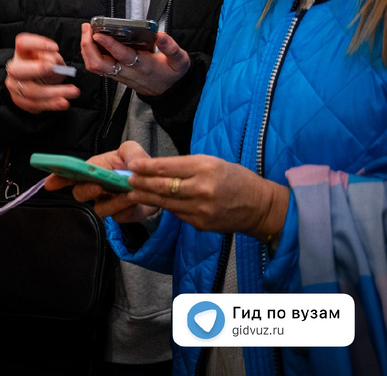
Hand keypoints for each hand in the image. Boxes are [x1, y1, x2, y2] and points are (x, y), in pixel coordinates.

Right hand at [4, 33, 79, 113]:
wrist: (39, 84)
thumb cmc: (47, 67)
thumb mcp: (53, 59)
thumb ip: (54, 59)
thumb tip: (52, 63)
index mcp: (22, 53)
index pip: (22, 43)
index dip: (37, 43)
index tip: (56, 47)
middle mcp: (14, 68)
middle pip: (17, 69)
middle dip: (36, 69)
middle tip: (53, 68)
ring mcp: (14, 85)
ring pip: (30, 90)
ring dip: (54, 92)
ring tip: (73, 91)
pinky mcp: (19, 100)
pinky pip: (35, 104)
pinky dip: (51, 104)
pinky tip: (64, 103)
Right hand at [44, 141, 158, 223]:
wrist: (155, 184)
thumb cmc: (137, 165)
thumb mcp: (133, 151)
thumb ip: (131, 152)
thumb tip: (129, 166)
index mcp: (93, 168)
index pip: (69, 174)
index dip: (57, 179)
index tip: (50, 183)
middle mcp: (95, 187)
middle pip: (79, 194)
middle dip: (86, 190)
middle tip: (99, 186)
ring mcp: (106, 202)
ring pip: (99, 209)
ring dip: (113, 202)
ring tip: (129, 194)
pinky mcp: (120, 215)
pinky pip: (118, 217)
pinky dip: (128, 209)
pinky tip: (136, 202)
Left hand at [79, 24, 188, 96]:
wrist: (169, 92)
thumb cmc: (172, 74)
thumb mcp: (180, 61)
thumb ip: (172, 48)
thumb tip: (161, 35)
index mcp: (143, 66)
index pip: (123, 56)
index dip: (109, 45)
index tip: (99, 34)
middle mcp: (127, 72)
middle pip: (100, 63)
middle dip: (88, 46)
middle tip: (87, 28)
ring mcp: (119, 75)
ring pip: (95, 66)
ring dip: (86, 50)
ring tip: (86, 32)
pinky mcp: (115, 75)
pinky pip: (97, 67)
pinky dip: (89, 54)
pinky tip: (90, 42)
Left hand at [124, 154, 289, 240]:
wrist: (259, 206)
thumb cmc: (235, 178)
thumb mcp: (212, 162)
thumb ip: (186, 165)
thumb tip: (156, 168)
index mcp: (206, 168)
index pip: (168, 167)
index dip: (147, 167)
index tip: (133, 165)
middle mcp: (202, 189)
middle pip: (163, 186)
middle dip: (142, 183)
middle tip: (127, 179)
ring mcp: (200, 209)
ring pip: (166, 202)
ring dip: (146, 197)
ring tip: (132, 192)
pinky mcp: (200, 223)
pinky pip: (176, 213)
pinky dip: (164, 206)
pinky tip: (153, 202)